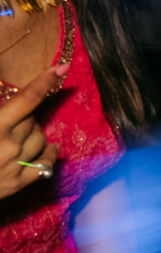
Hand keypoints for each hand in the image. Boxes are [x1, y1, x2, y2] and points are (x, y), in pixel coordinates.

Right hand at [0, 60, 65, 198]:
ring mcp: (16, 165)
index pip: (27, 99)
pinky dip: (50, 154)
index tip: (61, 68)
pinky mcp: (18, 184)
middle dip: (24, 115)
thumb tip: (7, 98)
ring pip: (41, 139)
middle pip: (32, 119)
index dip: (45, 82)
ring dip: (33, 133)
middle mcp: (9, 144)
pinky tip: (50, 148)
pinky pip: (46, 165)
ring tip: (19, 134)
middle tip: (9, 119)